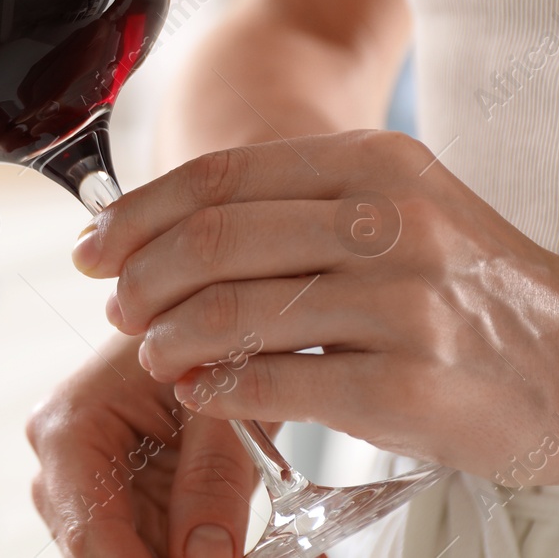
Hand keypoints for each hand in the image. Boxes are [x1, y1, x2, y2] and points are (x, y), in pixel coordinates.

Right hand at [26, 333, 256, 557]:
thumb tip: (208, 556)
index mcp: (67, 430)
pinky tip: (220, 542)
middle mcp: (60, 467)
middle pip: (98, 552)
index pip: (89, 531)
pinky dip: (185, 551)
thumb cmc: (203, 348)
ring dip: (179, 554)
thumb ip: (212, 480)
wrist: (204, 332)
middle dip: (167, 557)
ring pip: (121, 554)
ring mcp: (83, 489)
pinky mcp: (115, 504)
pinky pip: (144, 547)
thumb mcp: (218, 409)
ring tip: (228, 540)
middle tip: (224, 552)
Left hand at [73, 130, 558, 483]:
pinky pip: (275, 384)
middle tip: (117, 309)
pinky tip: (201, 393)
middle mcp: (390, 223)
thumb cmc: (464, 289)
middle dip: (140, 279)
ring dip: (167, 340)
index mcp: (373, 164)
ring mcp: (403, 306)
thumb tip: (156, 229)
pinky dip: (217, 391)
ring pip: (231, 312)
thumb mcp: (394, 210)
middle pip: (212, 241)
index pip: (217, 177)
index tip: (94, 245)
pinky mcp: (406, 389)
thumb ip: (288, 209)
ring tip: (152, 354)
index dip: (137, 213)